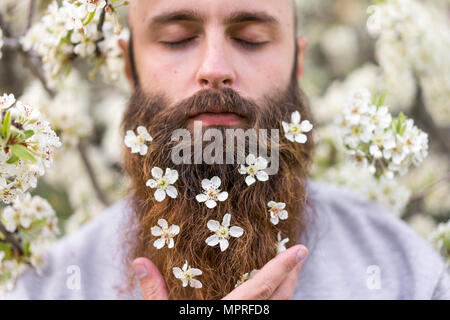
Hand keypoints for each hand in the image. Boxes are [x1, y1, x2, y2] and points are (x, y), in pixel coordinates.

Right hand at [132, 244, 307, 299]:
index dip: (282, 267)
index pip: (261, 288)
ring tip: (288, 274)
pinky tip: (270, 299)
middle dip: (291, 276)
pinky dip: (275, 305)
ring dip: (286, 291)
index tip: (300, 250)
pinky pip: (269, 319)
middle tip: (298, 256)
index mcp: (227, 314)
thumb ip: (153, 291)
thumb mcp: (163, 316)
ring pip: (279, 311)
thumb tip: (139, 262)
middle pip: (280, 299)